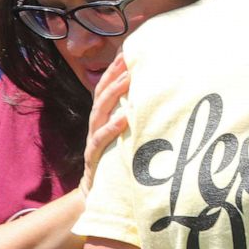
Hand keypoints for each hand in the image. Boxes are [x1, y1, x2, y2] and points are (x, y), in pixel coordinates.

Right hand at [80, 54, 129, 197]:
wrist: (95, 197)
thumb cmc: (114, 163)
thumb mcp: (123, 139)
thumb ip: (132, 120)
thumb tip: (156, 102)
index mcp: (102, 118)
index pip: (105, 88)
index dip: (114, 69)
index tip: (128, 51)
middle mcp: (95, 125)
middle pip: (101, 94)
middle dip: (114, 75)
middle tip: (130, 59)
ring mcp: (92, 140)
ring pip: (99, 111)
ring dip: (114, 94)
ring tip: (128, 80)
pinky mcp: (93, 159)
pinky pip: (99, 140)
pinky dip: (111, 128)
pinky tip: (124, 119)